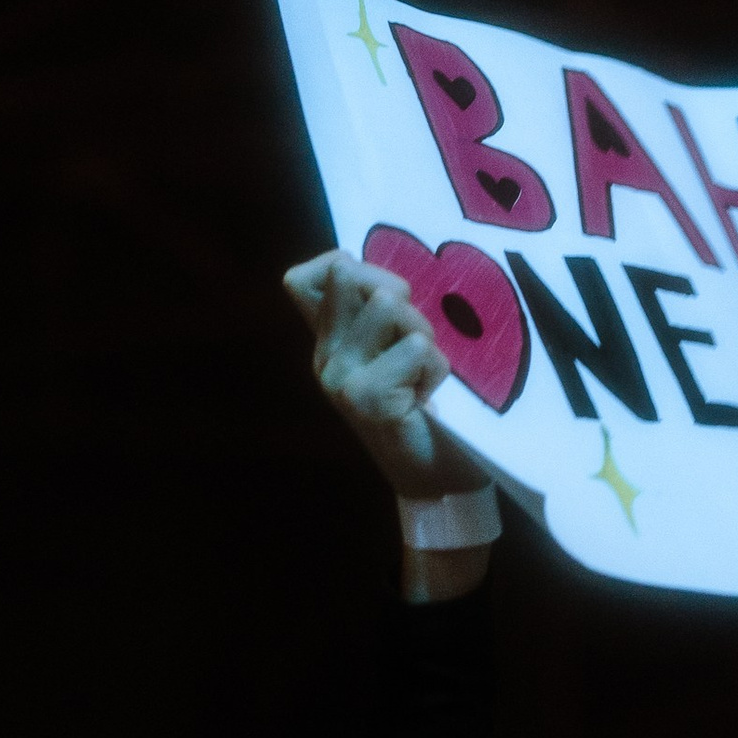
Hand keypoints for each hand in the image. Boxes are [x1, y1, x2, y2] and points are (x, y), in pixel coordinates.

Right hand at [285, 250, 485, 505]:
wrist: (436, 477)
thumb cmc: (423, 404)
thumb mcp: (395, 344)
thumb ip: (379, 307)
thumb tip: (363, 261)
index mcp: (327, 342)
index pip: (301, 278)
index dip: (351, 271)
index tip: (388, 299)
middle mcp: (324, 359)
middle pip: (367, 285)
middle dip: (409, 308)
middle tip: (415, 351)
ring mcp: (340, 380)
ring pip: (392, 308)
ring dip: (425, 338)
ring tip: (421, 374)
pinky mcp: (367, 399)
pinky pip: (416, 349)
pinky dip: (435, 369)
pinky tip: (425, 399)